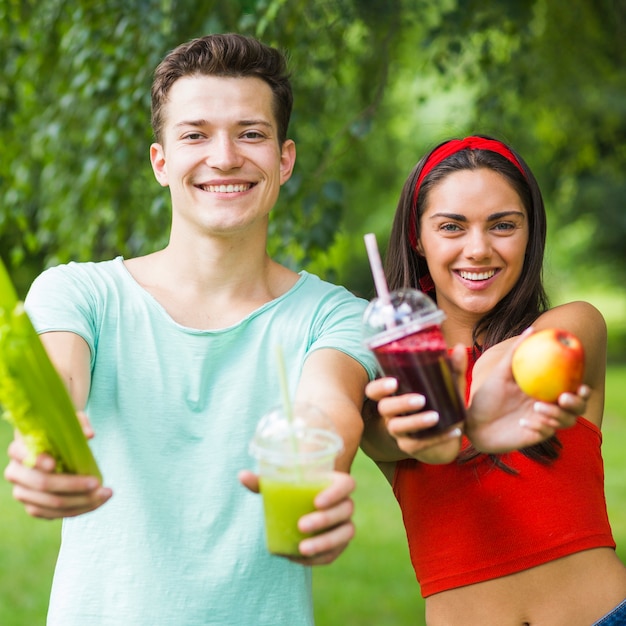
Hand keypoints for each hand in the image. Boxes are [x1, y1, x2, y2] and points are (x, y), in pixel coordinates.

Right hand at [4, 432, 111, 519]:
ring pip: (51, 503)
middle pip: (42, 484)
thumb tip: (89, 435)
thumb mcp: (70, 421)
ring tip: (105, 493)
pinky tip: (97, 501)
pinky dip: (78, 510)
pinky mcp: (33, 507)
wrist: (53, 448)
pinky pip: (54, 515)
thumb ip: (79, 423)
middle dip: (72, 485)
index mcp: (19, 448)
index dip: (37, 460)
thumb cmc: (61, 433)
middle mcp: (16, 473)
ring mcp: (22, 493)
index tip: (54, 464)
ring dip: (81, 501)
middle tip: (97, 482)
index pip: (22, 454)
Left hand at [239, 469, 355, 565]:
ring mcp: (344, 524)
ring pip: (345, 533)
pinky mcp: (338, 544)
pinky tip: (300, 558)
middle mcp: (345, 503)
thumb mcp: (278, 484)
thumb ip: (262, 481)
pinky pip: (335, 553)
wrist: (302, 506)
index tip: (315, 501)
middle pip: (345, 510)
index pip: (347, 484)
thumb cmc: (292, 490)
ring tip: (302, 548)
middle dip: (325, 520)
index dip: (336, 492)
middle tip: (301, 525)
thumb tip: (242, 475)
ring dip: (325, 542)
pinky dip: (319, 557)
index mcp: (336, 483)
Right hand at [365, 377, 462, 463]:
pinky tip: (455, 431)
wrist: (447, 437)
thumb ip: (452, 369)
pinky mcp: (410, 447)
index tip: (394, 382)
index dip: (379, 387)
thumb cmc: (441, 404)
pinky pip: (418, 445)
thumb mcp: (447, 386)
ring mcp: (399, 432)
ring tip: (436, 417)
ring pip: (398, 427)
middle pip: (384, 408)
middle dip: (400, 403)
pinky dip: (438, 438)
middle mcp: (391, 413)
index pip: (374, 391)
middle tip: (421, 399)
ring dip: (416, 422)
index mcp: (393, 395)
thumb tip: (459, 348)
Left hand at [466, 336, 586, 452]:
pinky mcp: (536, 436)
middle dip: (577, 403)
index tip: (580, 384)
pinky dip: (539, 428)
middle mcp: (549, 405)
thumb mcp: (500, 372)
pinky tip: (523, 423)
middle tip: (564, 398)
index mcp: (545, 389)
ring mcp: (544, 421)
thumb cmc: (486, 396)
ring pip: (566, 421)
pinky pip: (546, 433)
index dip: (582, 388)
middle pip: (577, 407)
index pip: (572, 388)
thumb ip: (516, 353)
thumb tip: (533, 328)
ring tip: (536, 408)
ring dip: (556, 415)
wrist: (473, 422)